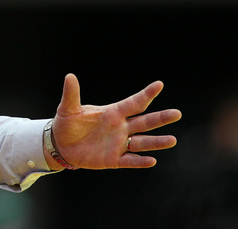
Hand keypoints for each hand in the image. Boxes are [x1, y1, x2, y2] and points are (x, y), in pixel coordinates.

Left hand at [46, 74, 180, 169]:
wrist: (60, 145)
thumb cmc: (67, 124)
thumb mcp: (68, 108)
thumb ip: (72, 94)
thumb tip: (69, 76)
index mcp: (113, 112)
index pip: (133, 103)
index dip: (146, 94)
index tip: (159, 84)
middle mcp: (120, 127)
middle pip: (144, 122)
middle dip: (160, 118)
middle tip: (177, 113)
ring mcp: (118, 144)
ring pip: (142, 142)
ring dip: (156, 142)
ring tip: (172, 140)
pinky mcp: (113, 159)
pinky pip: (130, 160)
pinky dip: (140, 161)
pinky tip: (152, 160)